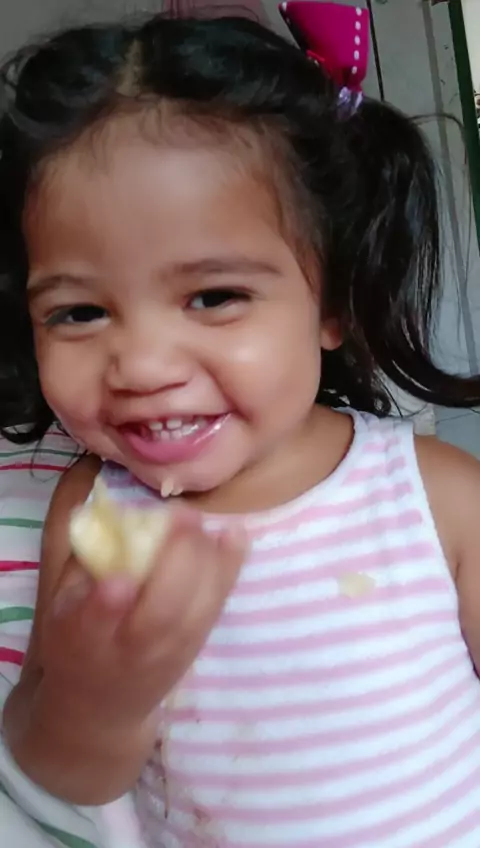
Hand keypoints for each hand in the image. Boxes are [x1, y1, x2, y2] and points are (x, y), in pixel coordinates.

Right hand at [38, 508, 246, 725]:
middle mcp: (133, 651)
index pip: (95, 627)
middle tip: (180, 515)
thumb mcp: (58, 610)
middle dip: (175, 562)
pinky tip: (234, 533)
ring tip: (199, 519)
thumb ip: (81, 567)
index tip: (117, 579)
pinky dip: (230, 567)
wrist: (102, 708)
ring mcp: (173, 650)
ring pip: (197, 607)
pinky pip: (218, 603)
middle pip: (161, 615)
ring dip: (205, 558)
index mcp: (84, 642)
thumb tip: (110, 517)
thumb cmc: (75, 646)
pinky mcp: (199, 643)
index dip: (107, 606)